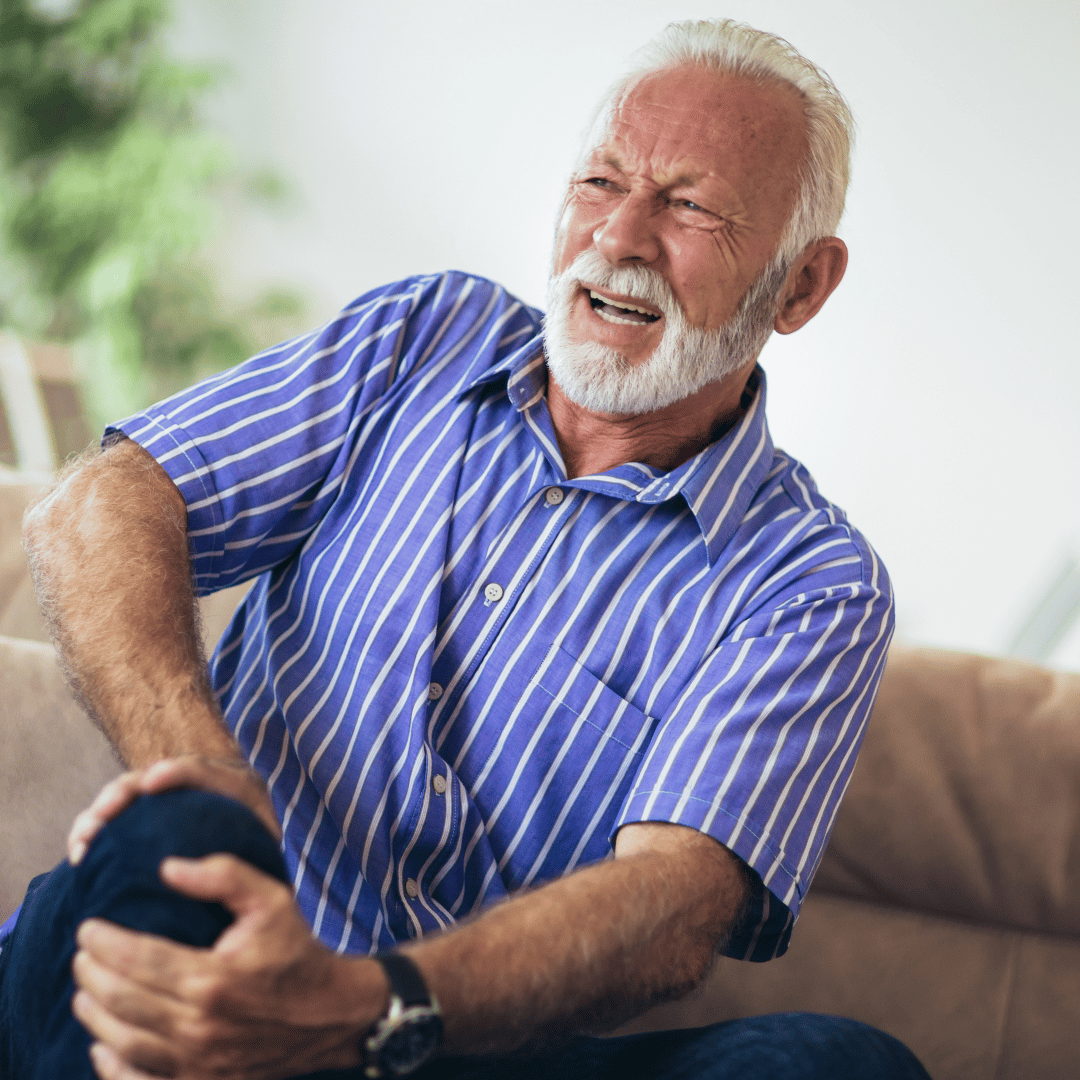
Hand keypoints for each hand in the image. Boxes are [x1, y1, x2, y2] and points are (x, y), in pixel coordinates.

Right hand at [68, 756, 279, 864]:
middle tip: (102, 814)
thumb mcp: (266, 856)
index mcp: (240, 788)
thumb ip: (254, 860)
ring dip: (103, 811)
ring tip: (84, 837)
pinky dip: (97, 826)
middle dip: (126, 792)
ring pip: (132, 792)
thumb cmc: (262, 863)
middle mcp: (203, 783)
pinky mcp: (151, 812)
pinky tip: (80, 848)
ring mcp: (174, 795)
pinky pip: (120, 812)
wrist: (254, 854)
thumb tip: (236, 879)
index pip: (208, 771)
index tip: (151, 781)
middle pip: (158, 775)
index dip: (179, 772)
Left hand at [71, 854, 386, 1078]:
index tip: (87, 927)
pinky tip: (102, 1044)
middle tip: (81, 953)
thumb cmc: (298, 951)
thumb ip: (222, 875)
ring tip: (84, 990)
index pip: (138, 959)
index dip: (104, 942)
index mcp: (213, 978)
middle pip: (122, 1000)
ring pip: (123, 1042)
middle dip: (92, 974)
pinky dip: (112, 1066)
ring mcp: (198, 1062)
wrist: (334, 1012)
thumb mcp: (271, 899)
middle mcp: (199, 1025)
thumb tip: (168, 867)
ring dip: (94, 1015)